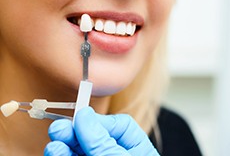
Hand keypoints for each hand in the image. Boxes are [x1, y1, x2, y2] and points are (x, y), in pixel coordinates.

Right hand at [44, 107, 158, 155]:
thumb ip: (102, 141)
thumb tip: (84, 115)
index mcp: (137, 150)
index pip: (119, 126)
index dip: (98, 120)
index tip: (80, 116)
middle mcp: (117, 154)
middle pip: (95, 137)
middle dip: (76, 131)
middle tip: (59, 127)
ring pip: (81, 149)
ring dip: (66, 144)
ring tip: (55, 140)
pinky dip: (64, 155)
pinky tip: (56, 151)